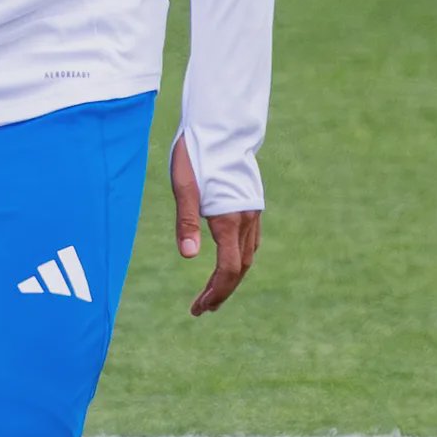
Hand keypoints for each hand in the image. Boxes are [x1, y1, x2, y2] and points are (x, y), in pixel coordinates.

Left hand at [171, 135, 256, 314]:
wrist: (222, 127)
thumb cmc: (197, 153)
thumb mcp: (184, 187)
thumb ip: (186, 222)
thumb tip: (189, 257)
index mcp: (229, 219)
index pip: (228, 269)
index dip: (215, 292)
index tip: (198, 309)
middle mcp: (246, 220)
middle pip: (239, 268)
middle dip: (221, 291)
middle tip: (201, 309)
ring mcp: (252, 213)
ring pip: (246, 256)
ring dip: (229, 278)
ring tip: (211, 294)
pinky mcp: (251, 205)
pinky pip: (249, 242)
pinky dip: (237, 260)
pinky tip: (225, 264)